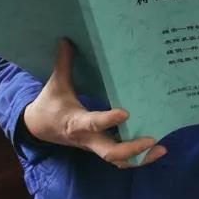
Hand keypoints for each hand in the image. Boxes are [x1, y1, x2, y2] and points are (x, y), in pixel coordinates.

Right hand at [23, 38, 165, 167]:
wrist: (38, 128)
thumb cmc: (49, 104)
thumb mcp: (56, 84)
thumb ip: (64, 62)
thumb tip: (67, 39)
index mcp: (76, 122)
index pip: (93, 123)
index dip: (108, 120)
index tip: (126, 112)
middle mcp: (87, 138)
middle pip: (110, 152)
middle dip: (131, 149)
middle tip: (152, 139)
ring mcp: (94, 146)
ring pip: (117, 160)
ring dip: (140, 157)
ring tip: (161, 149)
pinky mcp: (99, 147)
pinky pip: (119, 158)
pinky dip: (137, 156)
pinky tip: (155, 149)